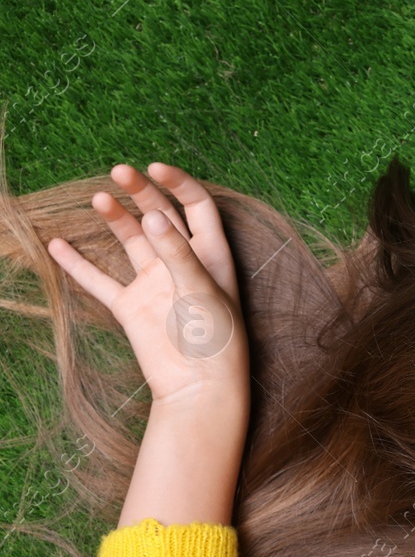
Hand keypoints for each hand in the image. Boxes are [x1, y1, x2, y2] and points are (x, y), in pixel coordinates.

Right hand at [45, 162, 248, 412]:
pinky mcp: (131, 307)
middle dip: (142, 193)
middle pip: (160, 217)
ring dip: (115, 219)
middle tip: (119, 172)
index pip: (197, 207)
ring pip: (130, 241)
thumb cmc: (214, 342)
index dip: (178, 184)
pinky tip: (58, 245)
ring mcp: (155, 285)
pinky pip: (100, 280)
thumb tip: (152, 216)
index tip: (155, 167)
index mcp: (212, 257)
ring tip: (100, 199)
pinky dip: (79, 264)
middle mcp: (182, 265)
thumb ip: (178, 254)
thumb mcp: (201, 292)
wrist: (199, 390)